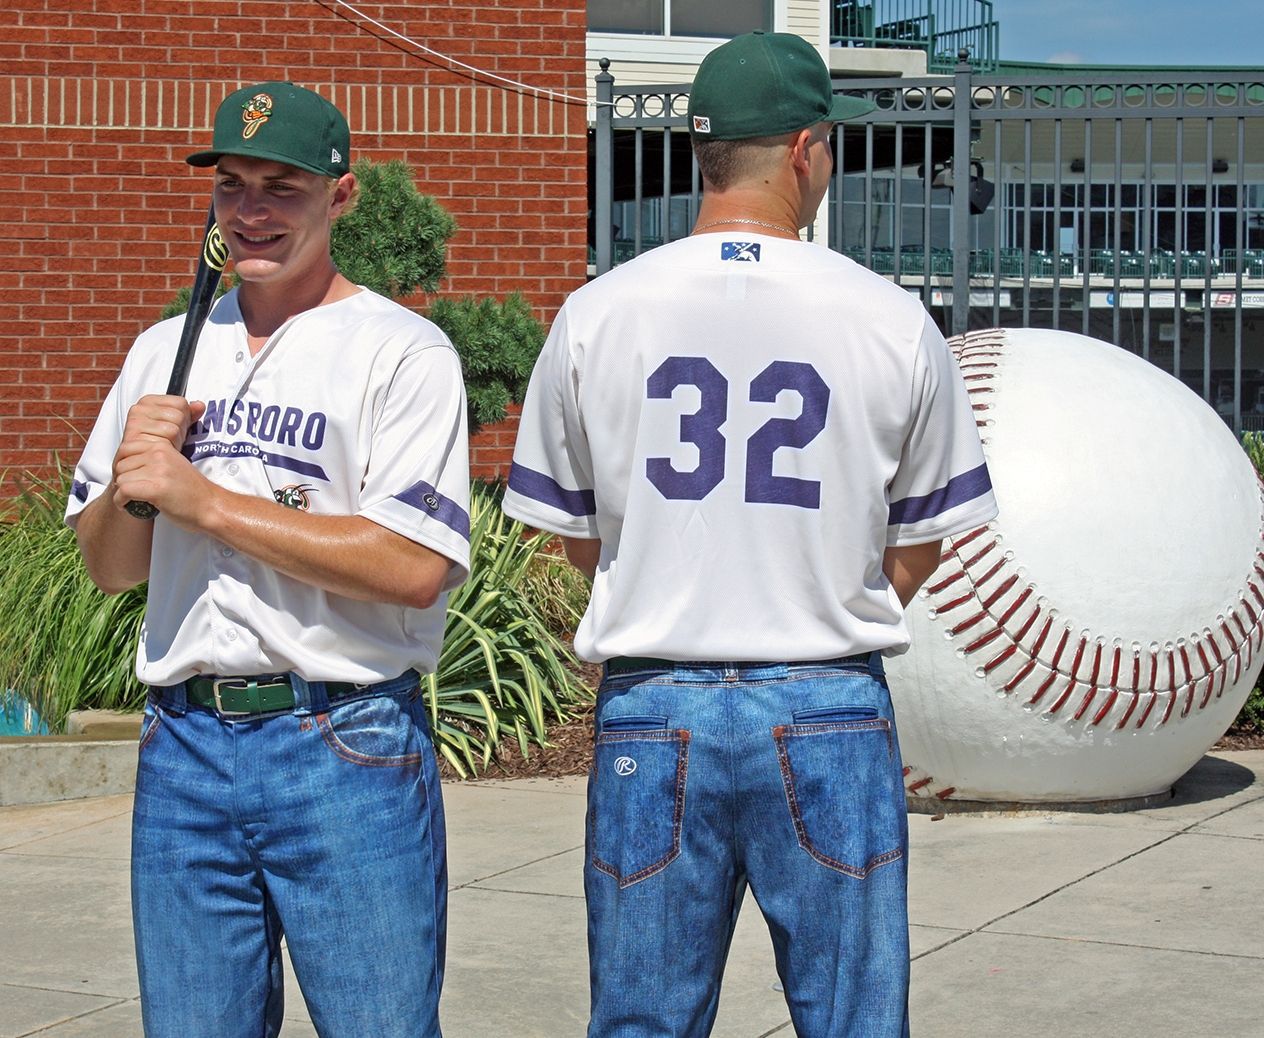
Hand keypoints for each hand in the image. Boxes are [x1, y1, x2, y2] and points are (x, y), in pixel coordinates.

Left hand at [111, 396, 208, 523]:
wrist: (210, 506)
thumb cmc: (192, 491)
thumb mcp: (174, 465)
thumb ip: (153, 460)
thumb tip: (126, 463)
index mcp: (162, 447)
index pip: (126, 448)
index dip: (122, 465)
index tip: (128, 476)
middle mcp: (159, 454)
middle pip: (120, 465)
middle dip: (122, 480)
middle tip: (130, 491)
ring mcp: (158, 470)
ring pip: (121, 479)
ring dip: (122, 493)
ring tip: (133, 499)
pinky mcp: (156, 488)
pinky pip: (124, 491)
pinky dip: (122, 502)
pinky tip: (128, 506)